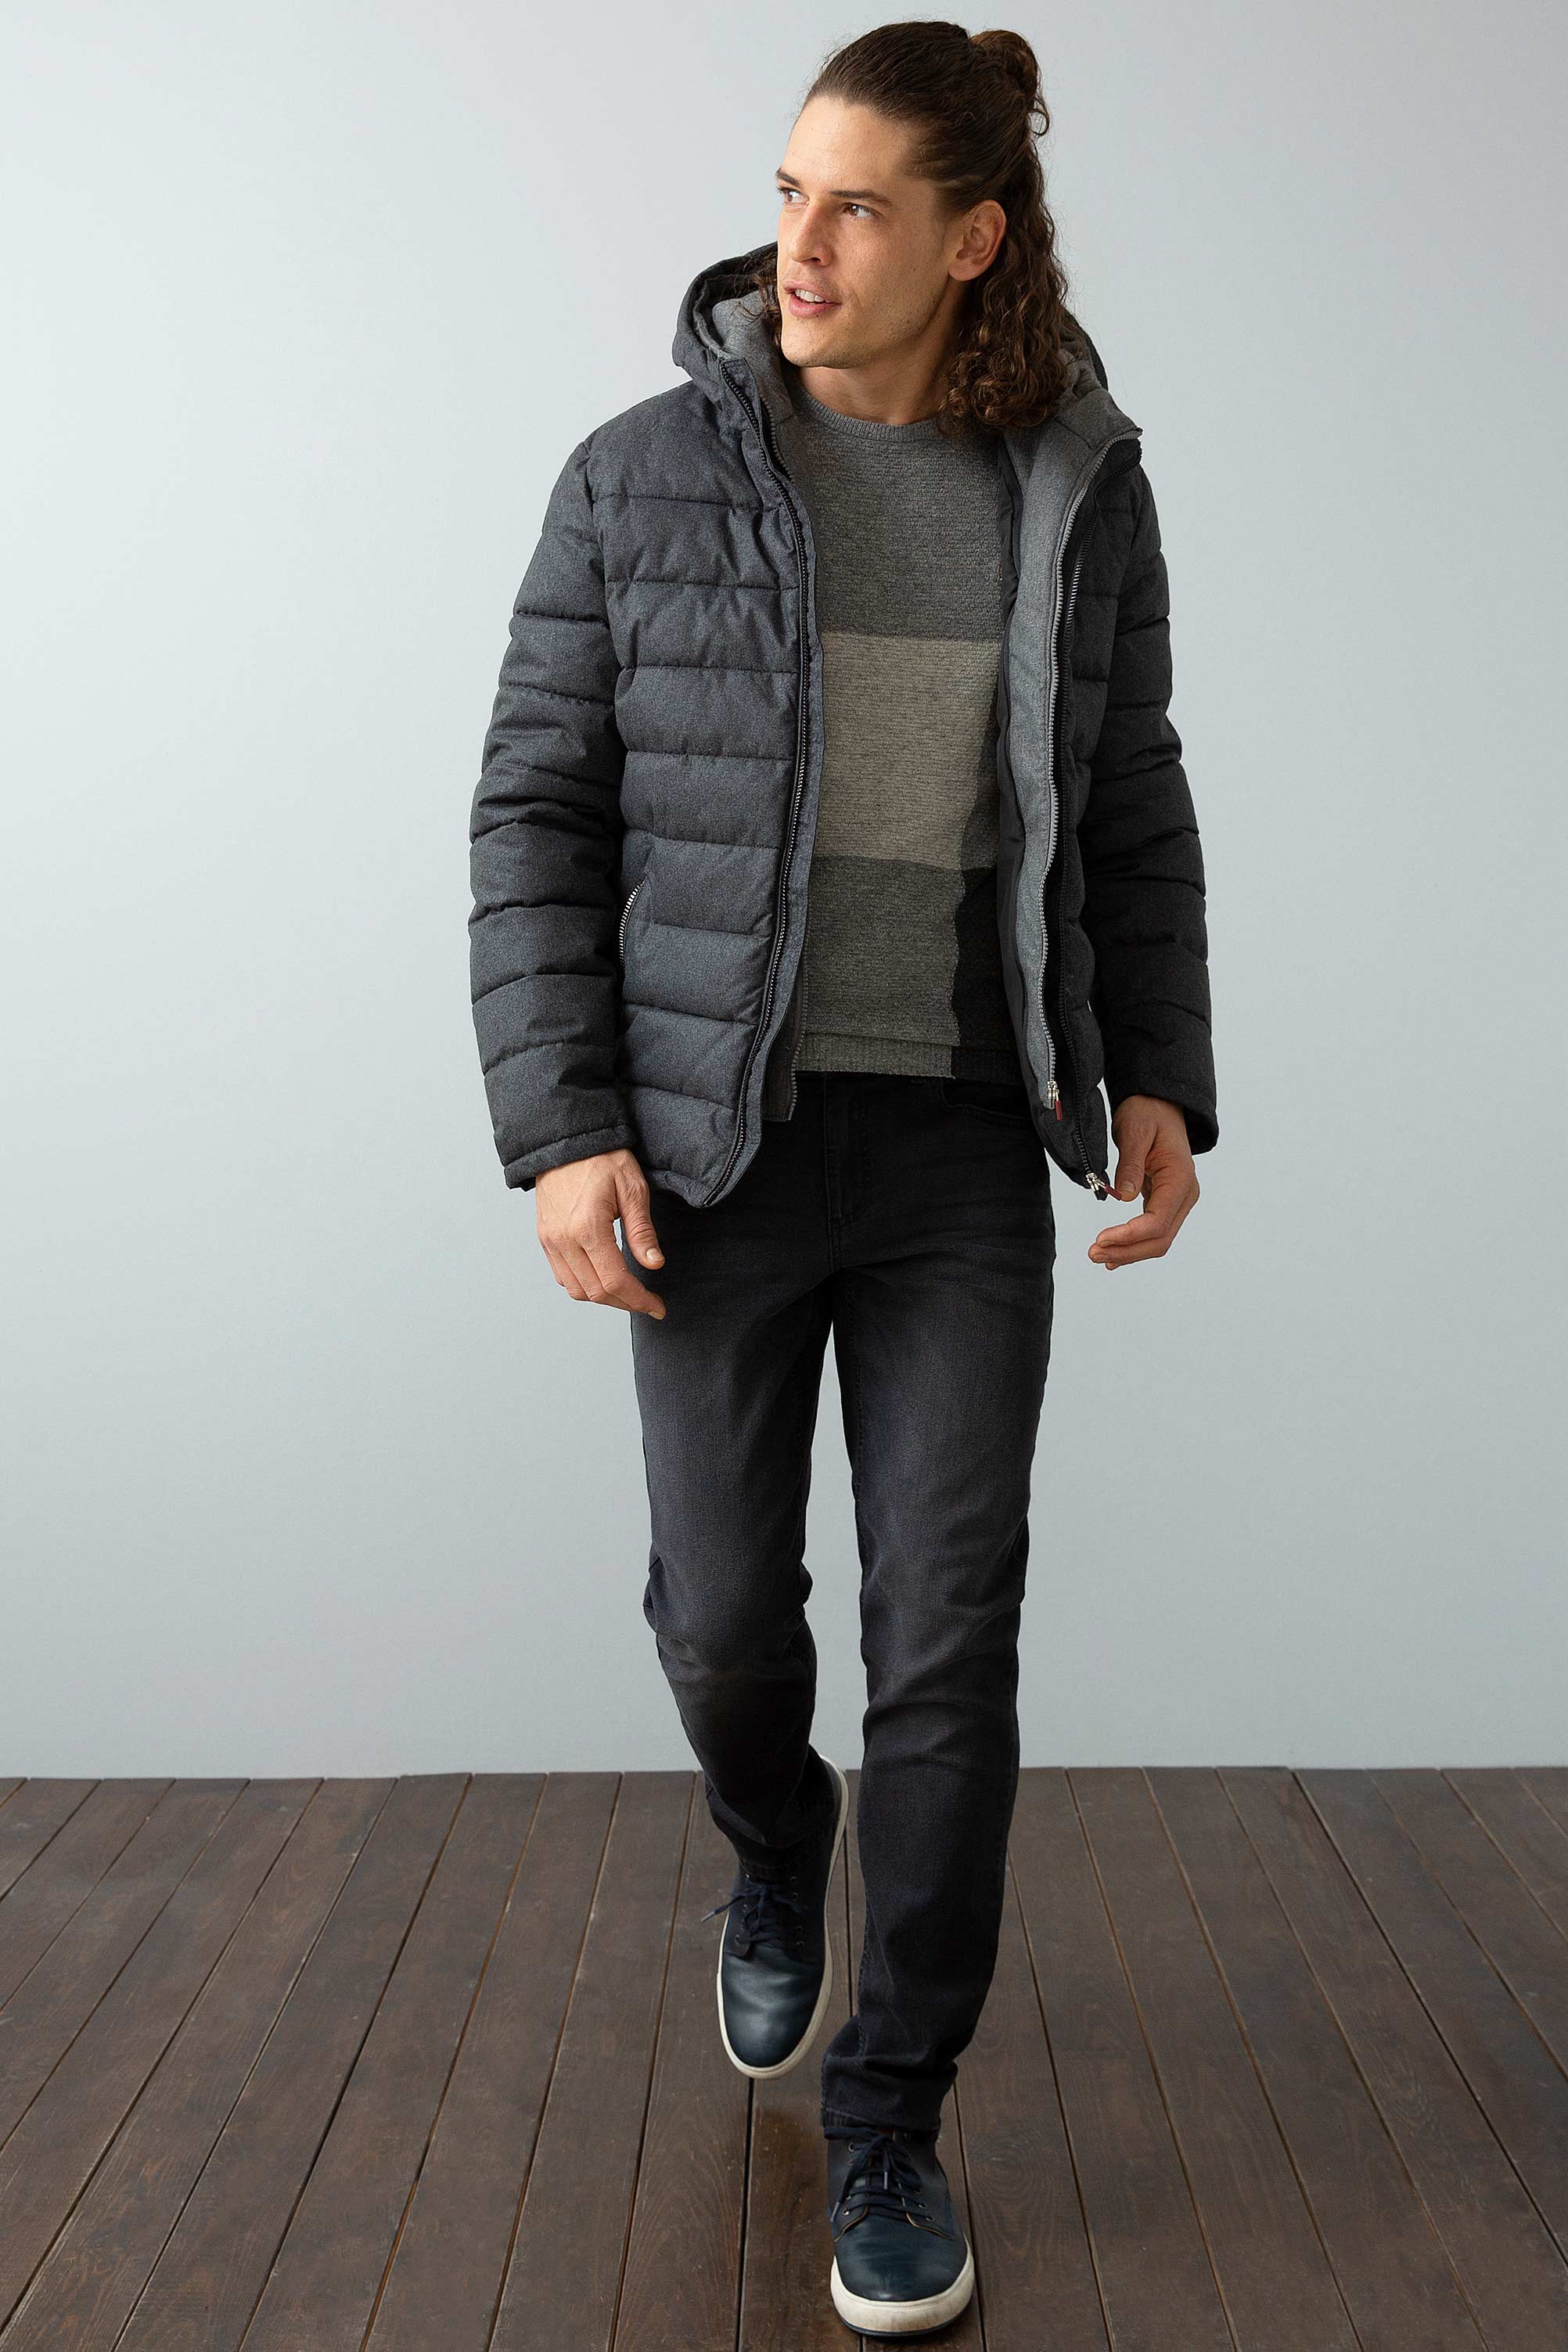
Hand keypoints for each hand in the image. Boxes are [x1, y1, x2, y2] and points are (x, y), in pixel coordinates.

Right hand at [535, 1149, 666, 1316]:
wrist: (566, 1142)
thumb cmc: (601, 1159)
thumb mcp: (632, 1189)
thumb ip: (642, 1231)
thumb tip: (654, 1264)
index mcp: (587, 1228)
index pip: (615, 1281)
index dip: (639, 1300)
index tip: (657, 1306)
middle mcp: (563, 1240)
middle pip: (595, 1292)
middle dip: (625, 1303)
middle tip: (647, 1302)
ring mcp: (550, 1240)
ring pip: (576, 1290)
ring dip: (603, 1297)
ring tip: (627, 1293)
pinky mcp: (544, 1238)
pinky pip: (562, 1276)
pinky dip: (583, 1285)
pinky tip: (602, 1278)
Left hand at [1087, 1096, 1199, 1270]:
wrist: (1159, 1104)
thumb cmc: (1147, 1112)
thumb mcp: (1135, 1130)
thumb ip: (1130, 1163)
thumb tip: (1123, 1196)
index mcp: (1180, 1178)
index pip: (1158, 1221)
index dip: (1130, 1236)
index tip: (1101, 1239)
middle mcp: (1185, 1194)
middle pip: (1160, 1238)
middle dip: (1127, 1251)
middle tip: (1093, 1254)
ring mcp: (1178, 1200)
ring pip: (1157, 1240)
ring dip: (1128, 1252)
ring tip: (1098, 1256)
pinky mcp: (1165, 1202)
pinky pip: (1152, 1231)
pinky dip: (1133, 1245)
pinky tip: (1113, 1256)